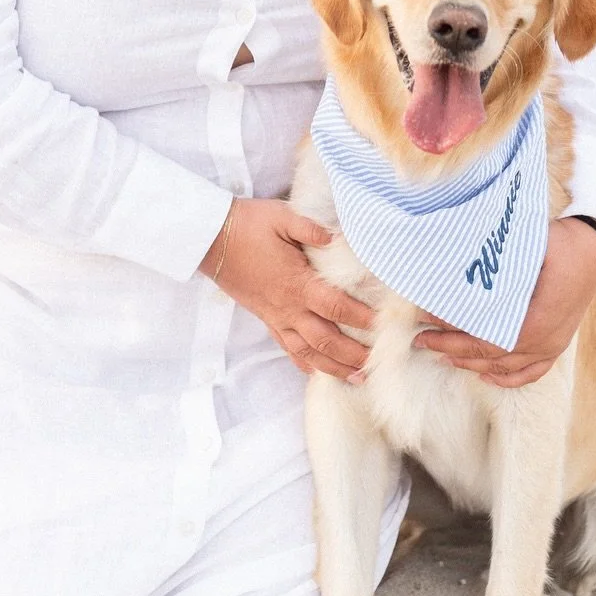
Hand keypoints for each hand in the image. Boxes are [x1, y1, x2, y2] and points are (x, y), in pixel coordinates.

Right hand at [199, 198, 374, 382]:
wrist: (211, 239)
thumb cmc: (248, 224)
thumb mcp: (282, 217)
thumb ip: (312, 228)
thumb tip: (339, 238)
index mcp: (297, 283)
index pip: (336, 306)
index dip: (361, 318)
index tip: (384, 325)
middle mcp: (288, 307)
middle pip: (326, 340)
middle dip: (353, 355)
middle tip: (378, 364)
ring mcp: (276, 316)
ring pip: (308, 351)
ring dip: (333, 367)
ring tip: (357, 378)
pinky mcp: (266, 318)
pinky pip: (287, 347)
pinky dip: (304, 362)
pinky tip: (316, 371)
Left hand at [412, 215, 595, 387]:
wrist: (595, 248)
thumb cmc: (562, 243)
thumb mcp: (531, 246)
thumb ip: (500, 268)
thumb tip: (457, 272)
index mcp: (539, 319)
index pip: (488, 338)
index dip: (455, 335)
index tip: (427, 322)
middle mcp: (547, 340)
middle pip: (492, 356)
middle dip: (454, 348)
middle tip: (422, 339)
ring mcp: (553, 345)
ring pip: (507, 367)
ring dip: (472, 363)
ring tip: (442, 353)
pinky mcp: (557, 344)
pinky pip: (531, 372)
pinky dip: (507, 378)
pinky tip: (484, 375)